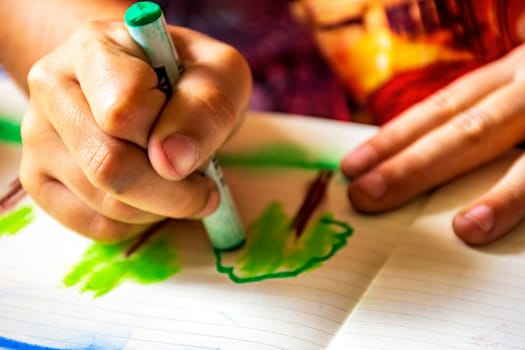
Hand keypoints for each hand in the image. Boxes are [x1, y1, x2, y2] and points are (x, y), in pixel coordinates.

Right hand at [19, 20, 251, 241]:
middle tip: (204, 188)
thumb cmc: (187, 79)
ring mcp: (38, 138)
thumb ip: (205, 107)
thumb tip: (171, 161)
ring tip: (178, 185)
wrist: (154, 88)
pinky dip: (138, 223)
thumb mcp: (221, 75)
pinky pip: (95, 226)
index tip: (196, 142)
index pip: (123, 111)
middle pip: (108, 165)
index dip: (171, 138)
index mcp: (94, 49)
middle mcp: (53, 89)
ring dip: (160, 208)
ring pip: (104, 202)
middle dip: (173, 191)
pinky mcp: (40, 181)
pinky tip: (151, 198)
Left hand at [341, 43, 524, 244]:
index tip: (353, 165)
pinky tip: (511, 226)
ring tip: (465, 231)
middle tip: (366, 196)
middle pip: (470, 130)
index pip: (442, 108)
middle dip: (416, 165)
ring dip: (502, 195)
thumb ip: (478, 112)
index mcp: (510, 77)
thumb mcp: (515, 88)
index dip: (395, 137)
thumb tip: (414, 151)